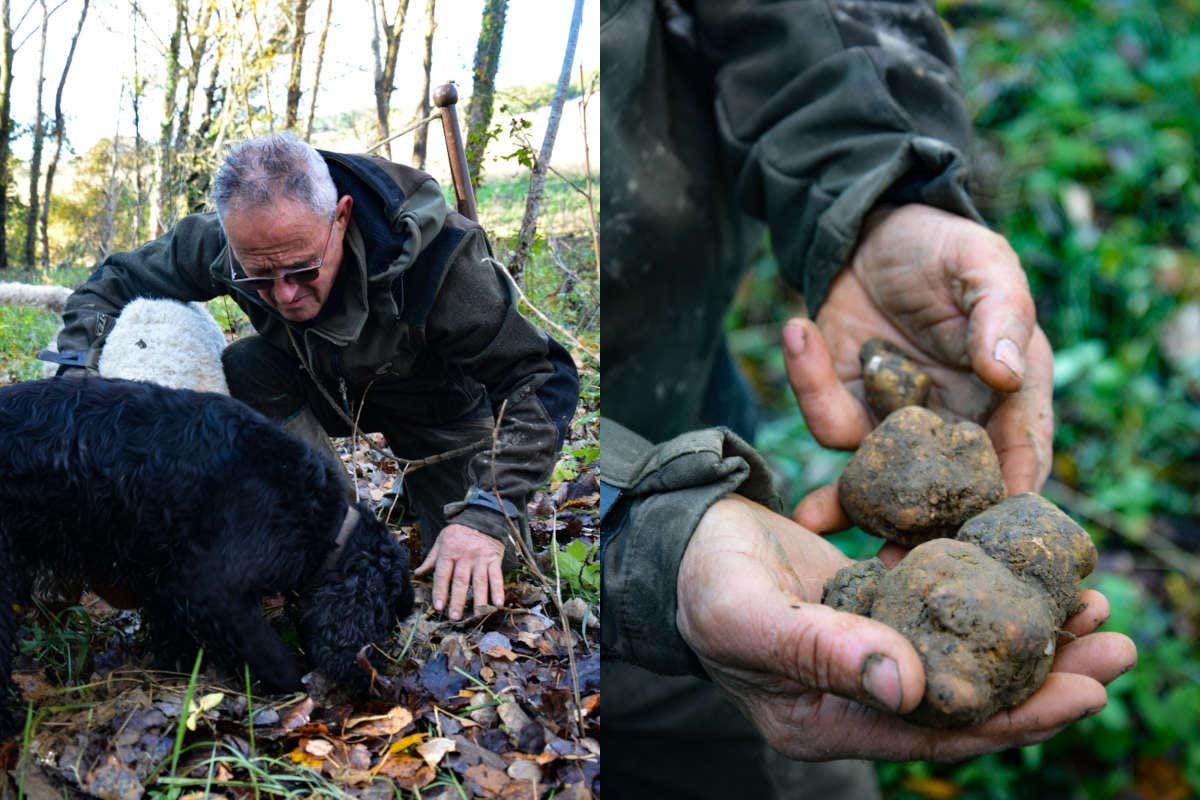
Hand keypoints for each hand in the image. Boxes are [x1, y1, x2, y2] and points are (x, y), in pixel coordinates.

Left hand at [414, 523, 505, 620]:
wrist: (481, 516)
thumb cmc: (458, 532)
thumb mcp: (441, 541)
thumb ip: (431, 559)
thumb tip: (417, 574)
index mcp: (448, 552)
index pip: (442, 574)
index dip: (440, 591)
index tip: (439, 607)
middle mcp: (464, 557)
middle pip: (460, 581)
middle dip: (458, 600)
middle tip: (455, 617)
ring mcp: (480, 559)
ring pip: (479, 581)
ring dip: (479, 599)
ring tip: (478, 615)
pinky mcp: (494, 559)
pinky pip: (496, 576)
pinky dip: (498, 590)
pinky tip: (498, 603)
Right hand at [677, 494, 1135, 761]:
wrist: (678, 539)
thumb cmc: (701, 582)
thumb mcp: (750, 616)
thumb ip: (822, 652)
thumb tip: (909, 686)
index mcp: (826, 720)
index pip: (935, 735)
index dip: (1014, 719)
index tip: (1085, 693)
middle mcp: (856, 695)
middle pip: (965, 699)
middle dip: (1045, 679)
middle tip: (1118, 648)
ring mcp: (866, 649)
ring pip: (960, 652)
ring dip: (1025, 633)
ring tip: (1092, 610)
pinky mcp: (870, 604)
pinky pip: (939, 607)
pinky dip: (983, 592)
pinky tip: (1023, 569)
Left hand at [785, 204, 1053, 526]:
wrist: (876, 231)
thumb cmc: (946, 248)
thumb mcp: (984, 266)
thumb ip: (1000, 316)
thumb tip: (1006, 376)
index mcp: (1006, 401)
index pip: (1018, 465)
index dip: (1003, 506)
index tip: (980, 541)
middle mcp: (952, 425)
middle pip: (941, 497)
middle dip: (912, 534)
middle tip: (886, 565)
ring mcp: (893, 423)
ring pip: (871, 479)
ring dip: (840, 500)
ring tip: (812, 515)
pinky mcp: (844, 403)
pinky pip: (825, 417)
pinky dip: (806, 381)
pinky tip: (796, 330)